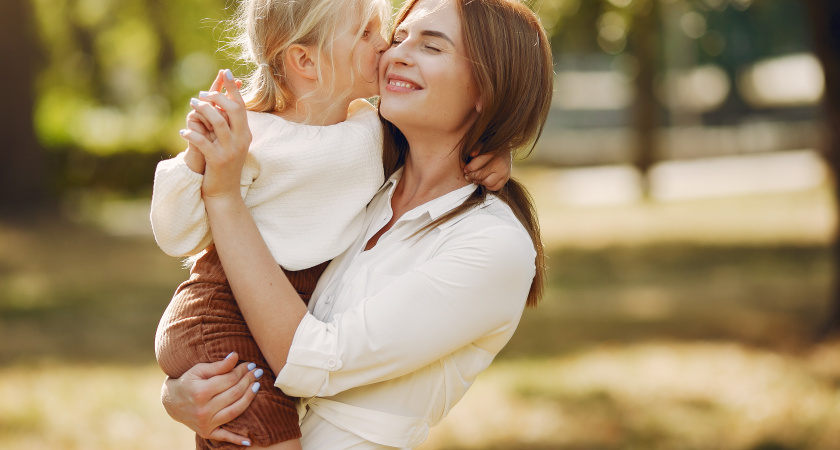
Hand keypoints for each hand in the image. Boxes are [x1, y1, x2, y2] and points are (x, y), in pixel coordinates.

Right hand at [161, 352, 261, 445]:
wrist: (171, 402)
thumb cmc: (187, 382)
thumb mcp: (199, 370)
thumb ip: (219, 365)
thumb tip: (236, 356)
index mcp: (200, 392)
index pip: (230, 380)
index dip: (242, 371)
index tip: (251, 364)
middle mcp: (203, 410)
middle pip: (235, 394)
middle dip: (249, 381)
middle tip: (257, 372)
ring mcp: (205, 423)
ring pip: (235, 411)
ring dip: (249, 398)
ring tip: (257, 386)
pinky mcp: (207, 433)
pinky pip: (225, 436)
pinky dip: (237, 440)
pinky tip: (250, 440)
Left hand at [179, 69, 251, 200]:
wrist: (225, 194)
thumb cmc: (224, 167)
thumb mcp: (230, 145)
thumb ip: (228, 127)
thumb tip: (220, 105)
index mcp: (245, 134)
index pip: (241, 105)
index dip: (233, 88)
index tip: (225, 72)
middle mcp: (241, 140)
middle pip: (233, 109)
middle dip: (217, 96)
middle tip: (202, 94)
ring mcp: (231, 151)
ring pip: (219, 122)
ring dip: (204, 110)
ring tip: (192, 105)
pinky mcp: (218, 161)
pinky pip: (203, 142)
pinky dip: (192, 134)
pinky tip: (183, 131)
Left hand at [464, 149, 512, 191]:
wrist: (505, 151)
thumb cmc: (491, 149)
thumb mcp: (484, 145)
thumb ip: (477, 148)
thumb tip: (472, 154)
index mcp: (494, 154)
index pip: (477, 164)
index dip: (469, 168)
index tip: (465, 169)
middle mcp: (500, 164)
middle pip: (481, 175)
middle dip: (472, 176)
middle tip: (467, 176)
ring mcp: (504, 173)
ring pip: (488, 183)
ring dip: (479, 182)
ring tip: (475, 179)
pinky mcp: (506, 179)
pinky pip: (495, 187)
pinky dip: (488, 186)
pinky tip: (484, 181)